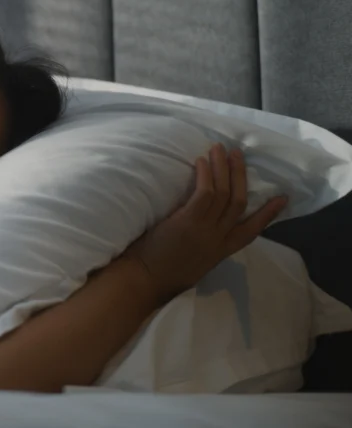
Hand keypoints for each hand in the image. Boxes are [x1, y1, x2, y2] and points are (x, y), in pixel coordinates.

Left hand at [122, 144, 287, 303]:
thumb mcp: (195, 262)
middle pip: (239, 202)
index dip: (268, 214)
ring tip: (220, 148)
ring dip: (223, 167)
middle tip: (238, 154)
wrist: (146, 280)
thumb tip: (205, 225)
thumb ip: (204, 244)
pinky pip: (204, 193)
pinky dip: (205, 175)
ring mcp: (205, 230)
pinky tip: (202, 161)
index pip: (252, 230)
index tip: (282, 198)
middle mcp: (218, 239)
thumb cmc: (162, 273)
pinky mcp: (188, 222)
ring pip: (223, 193)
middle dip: (240, 175)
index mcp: (222, 251)